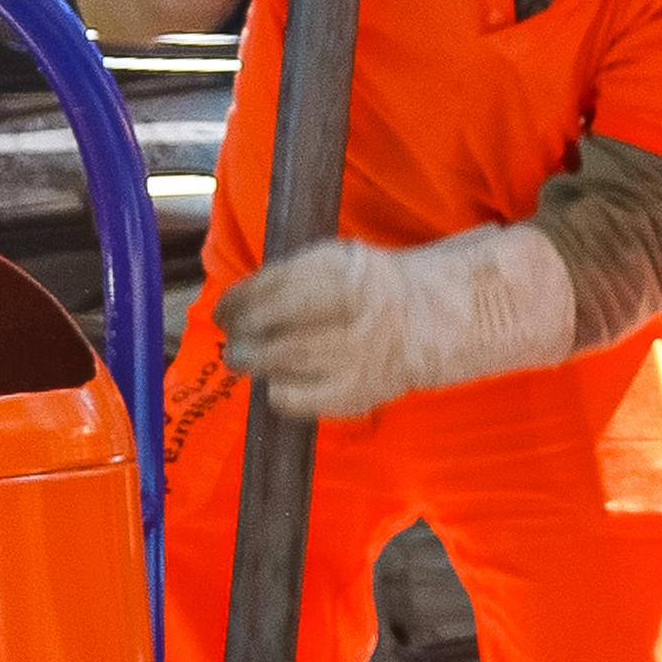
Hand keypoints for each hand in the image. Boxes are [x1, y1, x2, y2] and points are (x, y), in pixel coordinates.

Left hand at [214, 226, 575, 419]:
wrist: (435, 319)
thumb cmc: (371, 287)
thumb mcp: (336, 261)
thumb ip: (289, 278)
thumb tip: (234, 305)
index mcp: (342, 272)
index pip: (271, 288)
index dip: (239, 301)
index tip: (225, 309)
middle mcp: (348, 313)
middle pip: (271, 329)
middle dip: (242, 336)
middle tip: (231, 339)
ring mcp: (355, 357)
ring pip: (281, 364)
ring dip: (255, 363)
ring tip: (246, 359)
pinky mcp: (357, 393)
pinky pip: (301, 400)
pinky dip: (281, 393)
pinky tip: (280, 384)